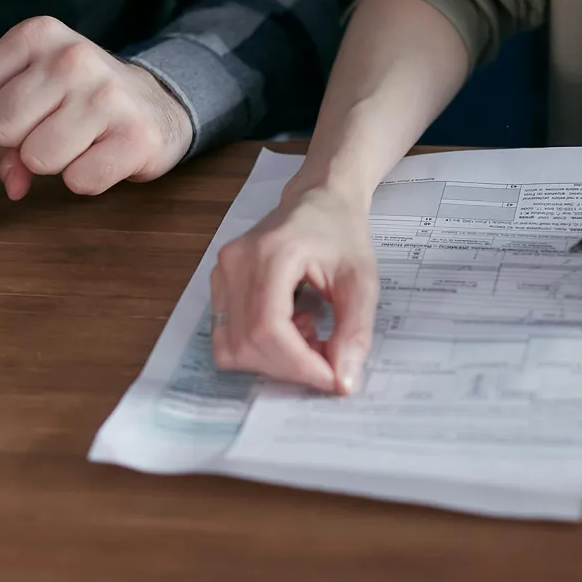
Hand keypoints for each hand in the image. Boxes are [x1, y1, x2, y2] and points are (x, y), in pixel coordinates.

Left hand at [0, 17, 190, 199]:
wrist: (157, 105)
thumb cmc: (85, 98)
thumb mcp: (37, 87)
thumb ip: (3, 128)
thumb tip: (10, 181)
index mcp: (40, 34)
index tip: (17, 115)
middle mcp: (73, 58)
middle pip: (3, 127)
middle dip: (20, 143)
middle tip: (50, 131)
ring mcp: (107, 96)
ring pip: (38, 158)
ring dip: (55, 163)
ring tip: (79, 142)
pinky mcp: (134, 137)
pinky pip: (79, 181)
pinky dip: (85, 179)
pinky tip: (101, 155)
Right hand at [209, 186, 377, 394]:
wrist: (319, 199)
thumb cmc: (341, 232)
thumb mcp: (362, 280)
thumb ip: (355, 331)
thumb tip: (343, 382)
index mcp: (272, 253)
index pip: (269, 329)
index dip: (299, 365)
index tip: (332, 378)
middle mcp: (236, 262)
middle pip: (247, 344)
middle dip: (290, 367)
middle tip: (326, 358)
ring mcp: (221, 272)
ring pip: (232, 347)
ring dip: (273, 360)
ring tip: (308, 335)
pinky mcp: (218, 282)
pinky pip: (227, 336)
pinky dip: (259, 348)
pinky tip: (290, 327)